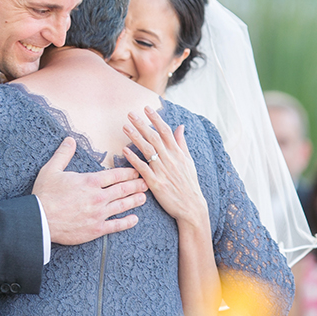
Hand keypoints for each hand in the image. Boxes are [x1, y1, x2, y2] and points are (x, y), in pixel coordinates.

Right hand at [32, 137, 146, 245]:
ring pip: (123, 206)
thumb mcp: (51, 170)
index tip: (137, 170)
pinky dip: (127, 222)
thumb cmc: (44, 195)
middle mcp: (98, 197)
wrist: (39, 221)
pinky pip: (116, 226)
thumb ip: (63, 154)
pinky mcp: (96, 229)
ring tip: (144, 197)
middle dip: (137, 184)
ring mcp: (99, 214)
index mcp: (90, 181)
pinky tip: (134, 220)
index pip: (115, 174)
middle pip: (123, 189)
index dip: (128, 172)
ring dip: (135, 201)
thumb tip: (70, 139)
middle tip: (147, 181)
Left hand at [122, 107, 207, 225]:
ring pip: (147, 150)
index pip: (165, 131)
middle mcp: (170, 159)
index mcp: (178, 153)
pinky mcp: (156, 184)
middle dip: (141, 124)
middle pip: (154, 137)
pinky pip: (143, 169)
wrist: (192, 208)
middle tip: (130, 113)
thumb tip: (180, 126)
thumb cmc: (189, 184)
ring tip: (125, 127)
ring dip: (135, 137)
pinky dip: (134, 159)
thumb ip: (182, 143)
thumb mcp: (189, 161)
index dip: (156, 118)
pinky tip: (124, 150)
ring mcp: (163, 171)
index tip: (146, 108)